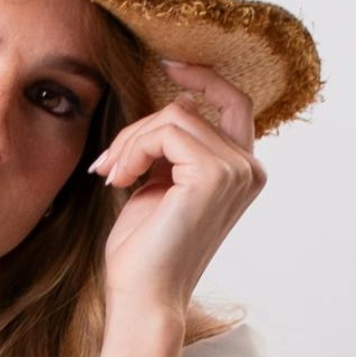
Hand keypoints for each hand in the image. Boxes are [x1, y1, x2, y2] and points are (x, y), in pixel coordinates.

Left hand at [88, 60, 266, 313]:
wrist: (142, 293)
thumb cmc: (145, 247)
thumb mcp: (159, 183)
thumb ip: (171, 148)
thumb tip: (175, 103)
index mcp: (241, 170)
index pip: (234, 103)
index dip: (203, 78)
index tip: (169, 64)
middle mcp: (249, 168)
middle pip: (186, 109)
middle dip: (137, 130)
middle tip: (106, 166)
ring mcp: (237, 170)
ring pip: (170, 117)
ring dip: (129, 143)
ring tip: (112, 176)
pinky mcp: (214, 174)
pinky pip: (163, 132)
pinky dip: (132, 150)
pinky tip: (119, 181)